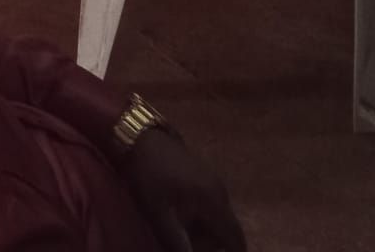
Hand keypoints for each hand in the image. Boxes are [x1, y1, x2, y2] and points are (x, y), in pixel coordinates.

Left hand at [125, 129, 245, 250]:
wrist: (138, 135)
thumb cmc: (148, 172)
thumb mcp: (157, 210)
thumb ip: (176, 239)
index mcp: (214, 200)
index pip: (235, 238)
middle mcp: (220, 191)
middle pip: (226, 230)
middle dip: (211, 244)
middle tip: (188, 246)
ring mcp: (212, 180)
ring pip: (217, 218)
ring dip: (204, 232)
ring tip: (178, 234)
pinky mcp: (202, 175)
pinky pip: (209, 205)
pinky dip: (199, 217)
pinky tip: (178, 218)